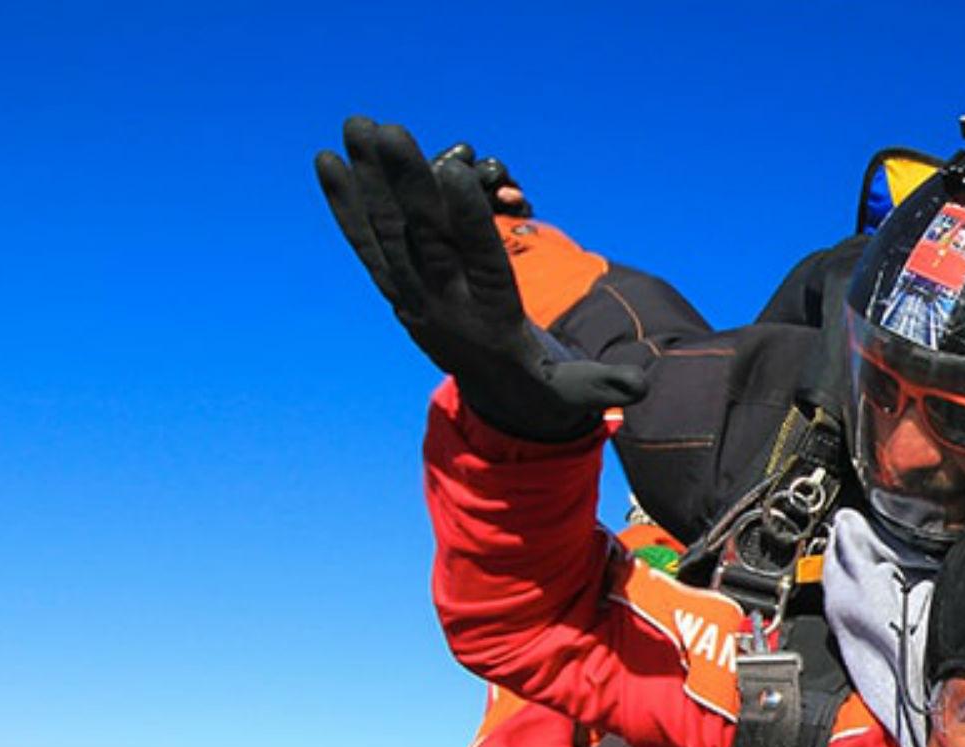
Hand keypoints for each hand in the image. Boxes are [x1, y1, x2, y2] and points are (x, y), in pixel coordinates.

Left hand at [316, 116, 641, 440]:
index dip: (469, 220)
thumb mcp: (573, 390)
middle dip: (407, 183)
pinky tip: (327, 160)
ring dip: (370, 179)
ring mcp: (413, 296)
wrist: (496, 403)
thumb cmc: (545, 383)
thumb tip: (638, 389)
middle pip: (424, 238)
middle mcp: (444, 306)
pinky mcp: (396, 287)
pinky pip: (367, 242)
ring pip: (388, 232)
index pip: (481, 263)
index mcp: (491, 320)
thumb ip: (601, 386)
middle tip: (390, 131)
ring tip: (356, 125)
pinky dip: (346, 203)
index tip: (456, 174)